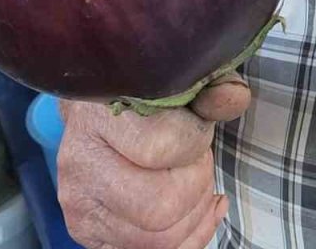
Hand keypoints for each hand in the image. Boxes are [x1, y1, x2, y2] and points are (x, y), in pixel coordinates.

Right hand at [57, 75, 249, 248]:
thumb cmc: (141, 97)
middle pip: (161, 207)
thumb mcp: (174, 82)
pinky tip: (196, 210)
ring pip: (160, 240)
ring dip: (194, 214)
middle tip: (196, 161)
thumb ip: (209, 90)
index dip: (195, 141)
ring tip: (192, 182)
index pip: (163, 147)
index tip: (195, 128)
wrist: (96, 114)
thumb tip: (235, 98)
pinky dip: (188, 237)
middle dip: (197, 185)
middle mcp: (80, 165)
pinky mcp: (87, 234)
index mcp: (96, 118)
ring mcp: (80, 206)